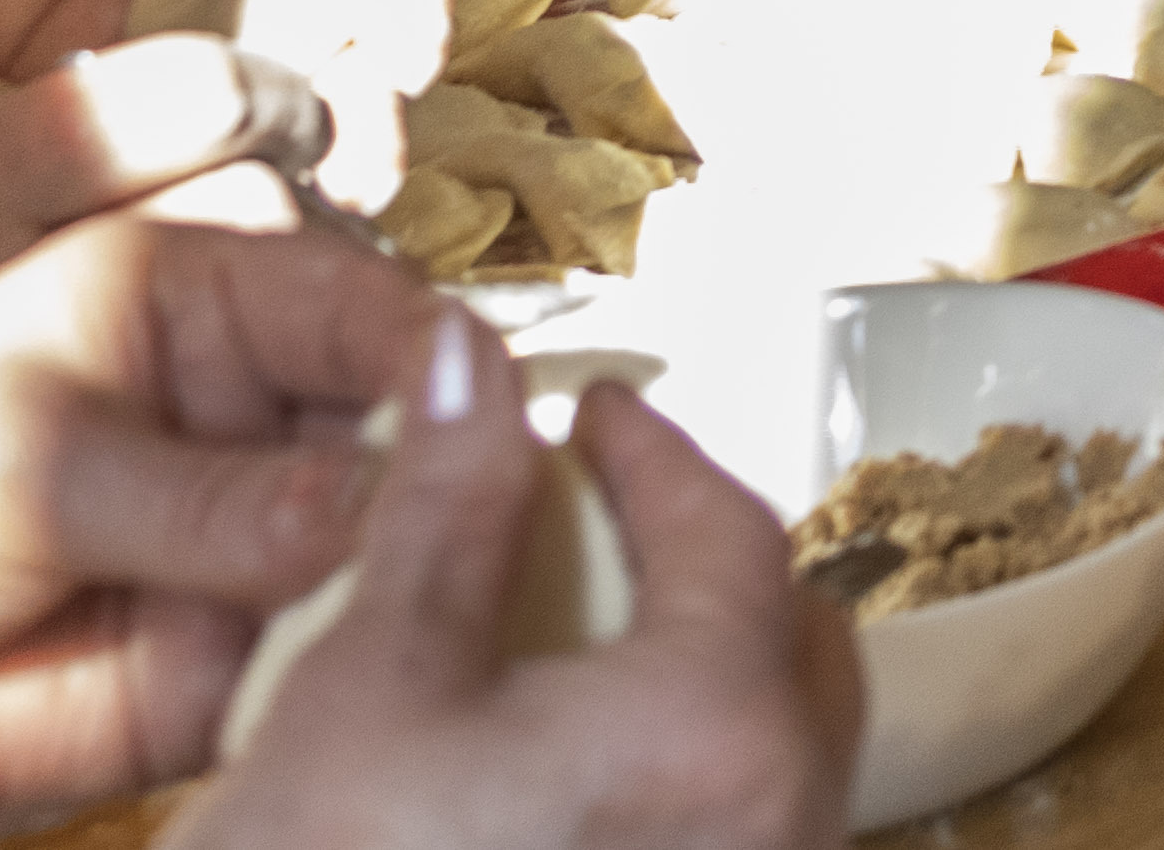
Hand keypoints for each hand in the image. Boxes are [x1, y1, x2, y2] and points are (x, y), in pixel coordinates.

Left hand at [0, 200, 452, 849]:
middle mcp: (224, 411)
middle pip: (396, 420)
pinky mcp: (218, 679)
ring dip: (425, 571)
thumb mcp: (18, 455)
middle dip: (451, 458)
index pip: (347, 296)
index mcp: (175, 290)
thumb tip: (386, 503)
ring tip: (464, 593)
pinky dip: (363, 677)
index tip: (483, 394)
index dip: (423, 345)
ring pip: (385, 548)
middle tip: (504, 498)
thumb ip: (206, 493)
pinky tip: (385, 678)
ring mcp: (230, 548)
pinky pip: (329, 670)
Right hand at [184, 324, 859, 849]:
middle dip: (707, 562)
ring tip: (582, 637)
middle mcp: (784, 826)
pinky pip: (745, 834)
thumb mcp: (370, 690)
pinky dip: (691, 772)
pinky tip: (584, 768)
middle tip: (602, 518)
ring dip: (706, 672)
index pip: (733, 531)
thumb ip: (444, 511)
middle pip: (793, 641)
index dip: (656, 455)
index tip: (593, 418)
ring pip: (782, 747)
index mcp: (723, 731)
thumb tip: (472, 360)